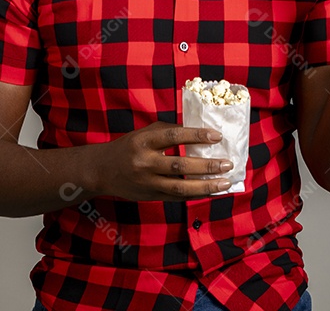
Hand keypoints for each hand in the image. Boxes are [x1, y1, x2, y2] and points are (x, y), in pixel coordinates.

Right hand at [95, 122, 233, 200]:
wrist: (103, 170)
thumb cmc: (129, 147)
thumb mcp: (145, 133)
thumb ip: (169, 131)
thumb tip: (200, 132)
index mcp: (144, 141)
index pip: (174, 136)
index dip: (196, 135)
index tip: (217, 136)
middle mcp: (145, 162)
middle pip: (180, 165)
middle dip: (207, 166)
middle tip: (227, 163)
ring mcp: (148, 182)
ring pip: (181, 188)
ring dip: (206, 186)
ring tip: (225, 183)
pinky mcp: (151, 196)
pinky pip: (177, 198)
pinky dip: (196, 195)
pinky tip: (211, 191)